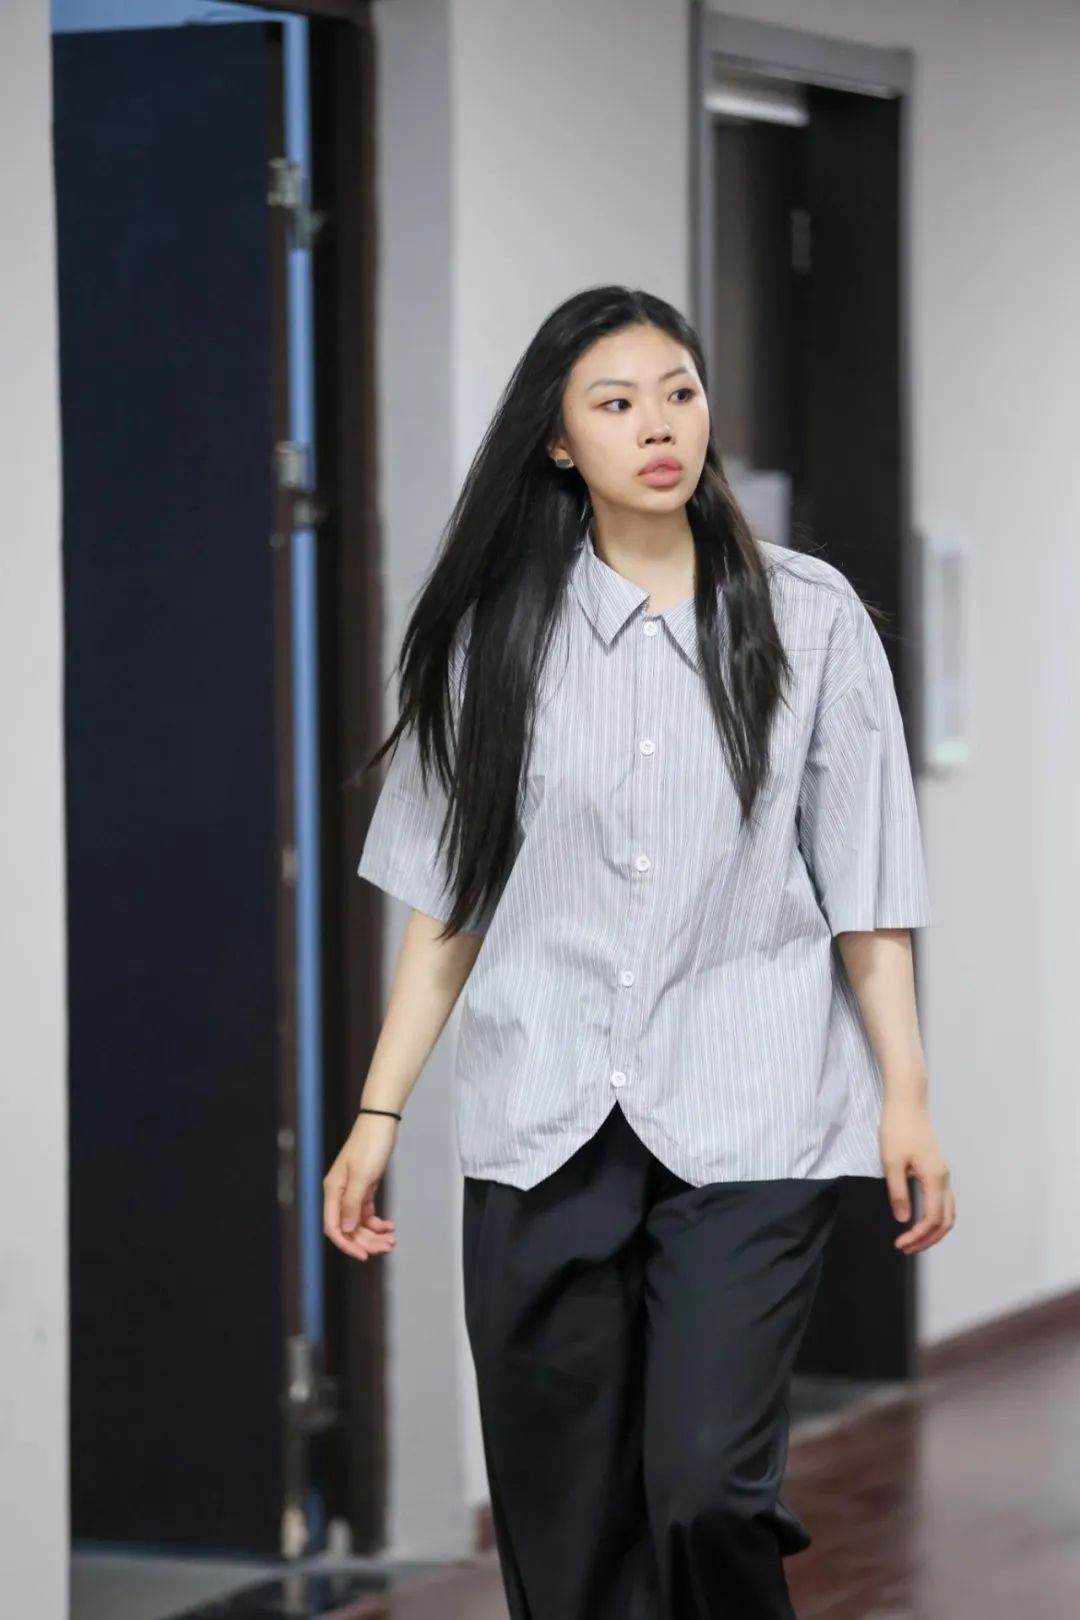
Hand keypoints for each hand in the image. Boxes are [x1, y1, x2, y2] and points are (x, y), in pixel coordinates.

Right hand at [323, 1113, 398, 1261]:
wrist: (381, 1123)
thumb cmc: (370, 1145)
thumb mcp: (364, 1176)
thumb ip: (353, 1204)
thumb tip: (345, 1229)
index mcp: (333, 1191)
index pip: (333, 1227)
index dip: (347, 1245)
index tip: (365, 1256)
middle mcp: (339, 1194)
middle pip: (348, 1228)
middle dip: (367, 1241)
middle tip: (387, 1248)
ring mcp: (352, 1191)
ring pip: (359, 1223)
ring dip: (374, 1234)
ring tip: (392, 1240)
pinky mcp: (364, 1188)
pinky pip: (367, 1213)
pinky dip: (377, 1223)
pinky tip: (389, 1227)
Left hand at [879, 1099, 955, 1253]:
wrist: (907, 1103)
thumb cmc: (897, 1128)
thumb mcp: (891, 1162)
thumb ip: (898, 1192)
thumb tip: (903, 1219)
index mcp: (935, 1178)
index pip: (932, 1219)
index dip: (918, 1236)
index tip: (900, 1244)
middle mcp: (944, 1179)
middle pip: (945, 1221)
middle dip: (928, 1239)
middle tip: (906, 1248)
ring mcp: (943, 1174)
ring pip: (947, 1212)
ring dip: (933, 1230)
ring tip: (913, 1239)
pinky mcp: (937, 1169)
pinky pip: (943, 1201)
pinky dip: (935, 1217)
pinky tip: (919, 1220)